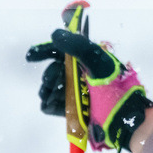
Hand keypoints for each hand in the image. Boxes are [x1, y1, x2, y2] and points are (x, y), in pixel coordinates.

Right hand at [26, 6, 152, 151]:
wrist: (122, 118)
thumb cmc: (113, 86)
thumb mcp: (98, 61)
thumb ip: (78, 46)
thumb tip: (55, 34)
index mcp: (88, 60)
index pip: (62, 51)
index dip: (45, 51)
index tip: (30, 57)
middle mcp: (80, 75)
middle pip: (53, 70)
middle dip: (49, 73)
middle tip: (52, 79)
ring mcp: (75, 93)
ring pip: (49, 88)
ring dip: (47, 88)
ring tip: (54, 92)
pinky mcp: (71, 110)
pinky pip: (50, 105)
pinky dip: (48, 103)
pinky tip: (53, 102)